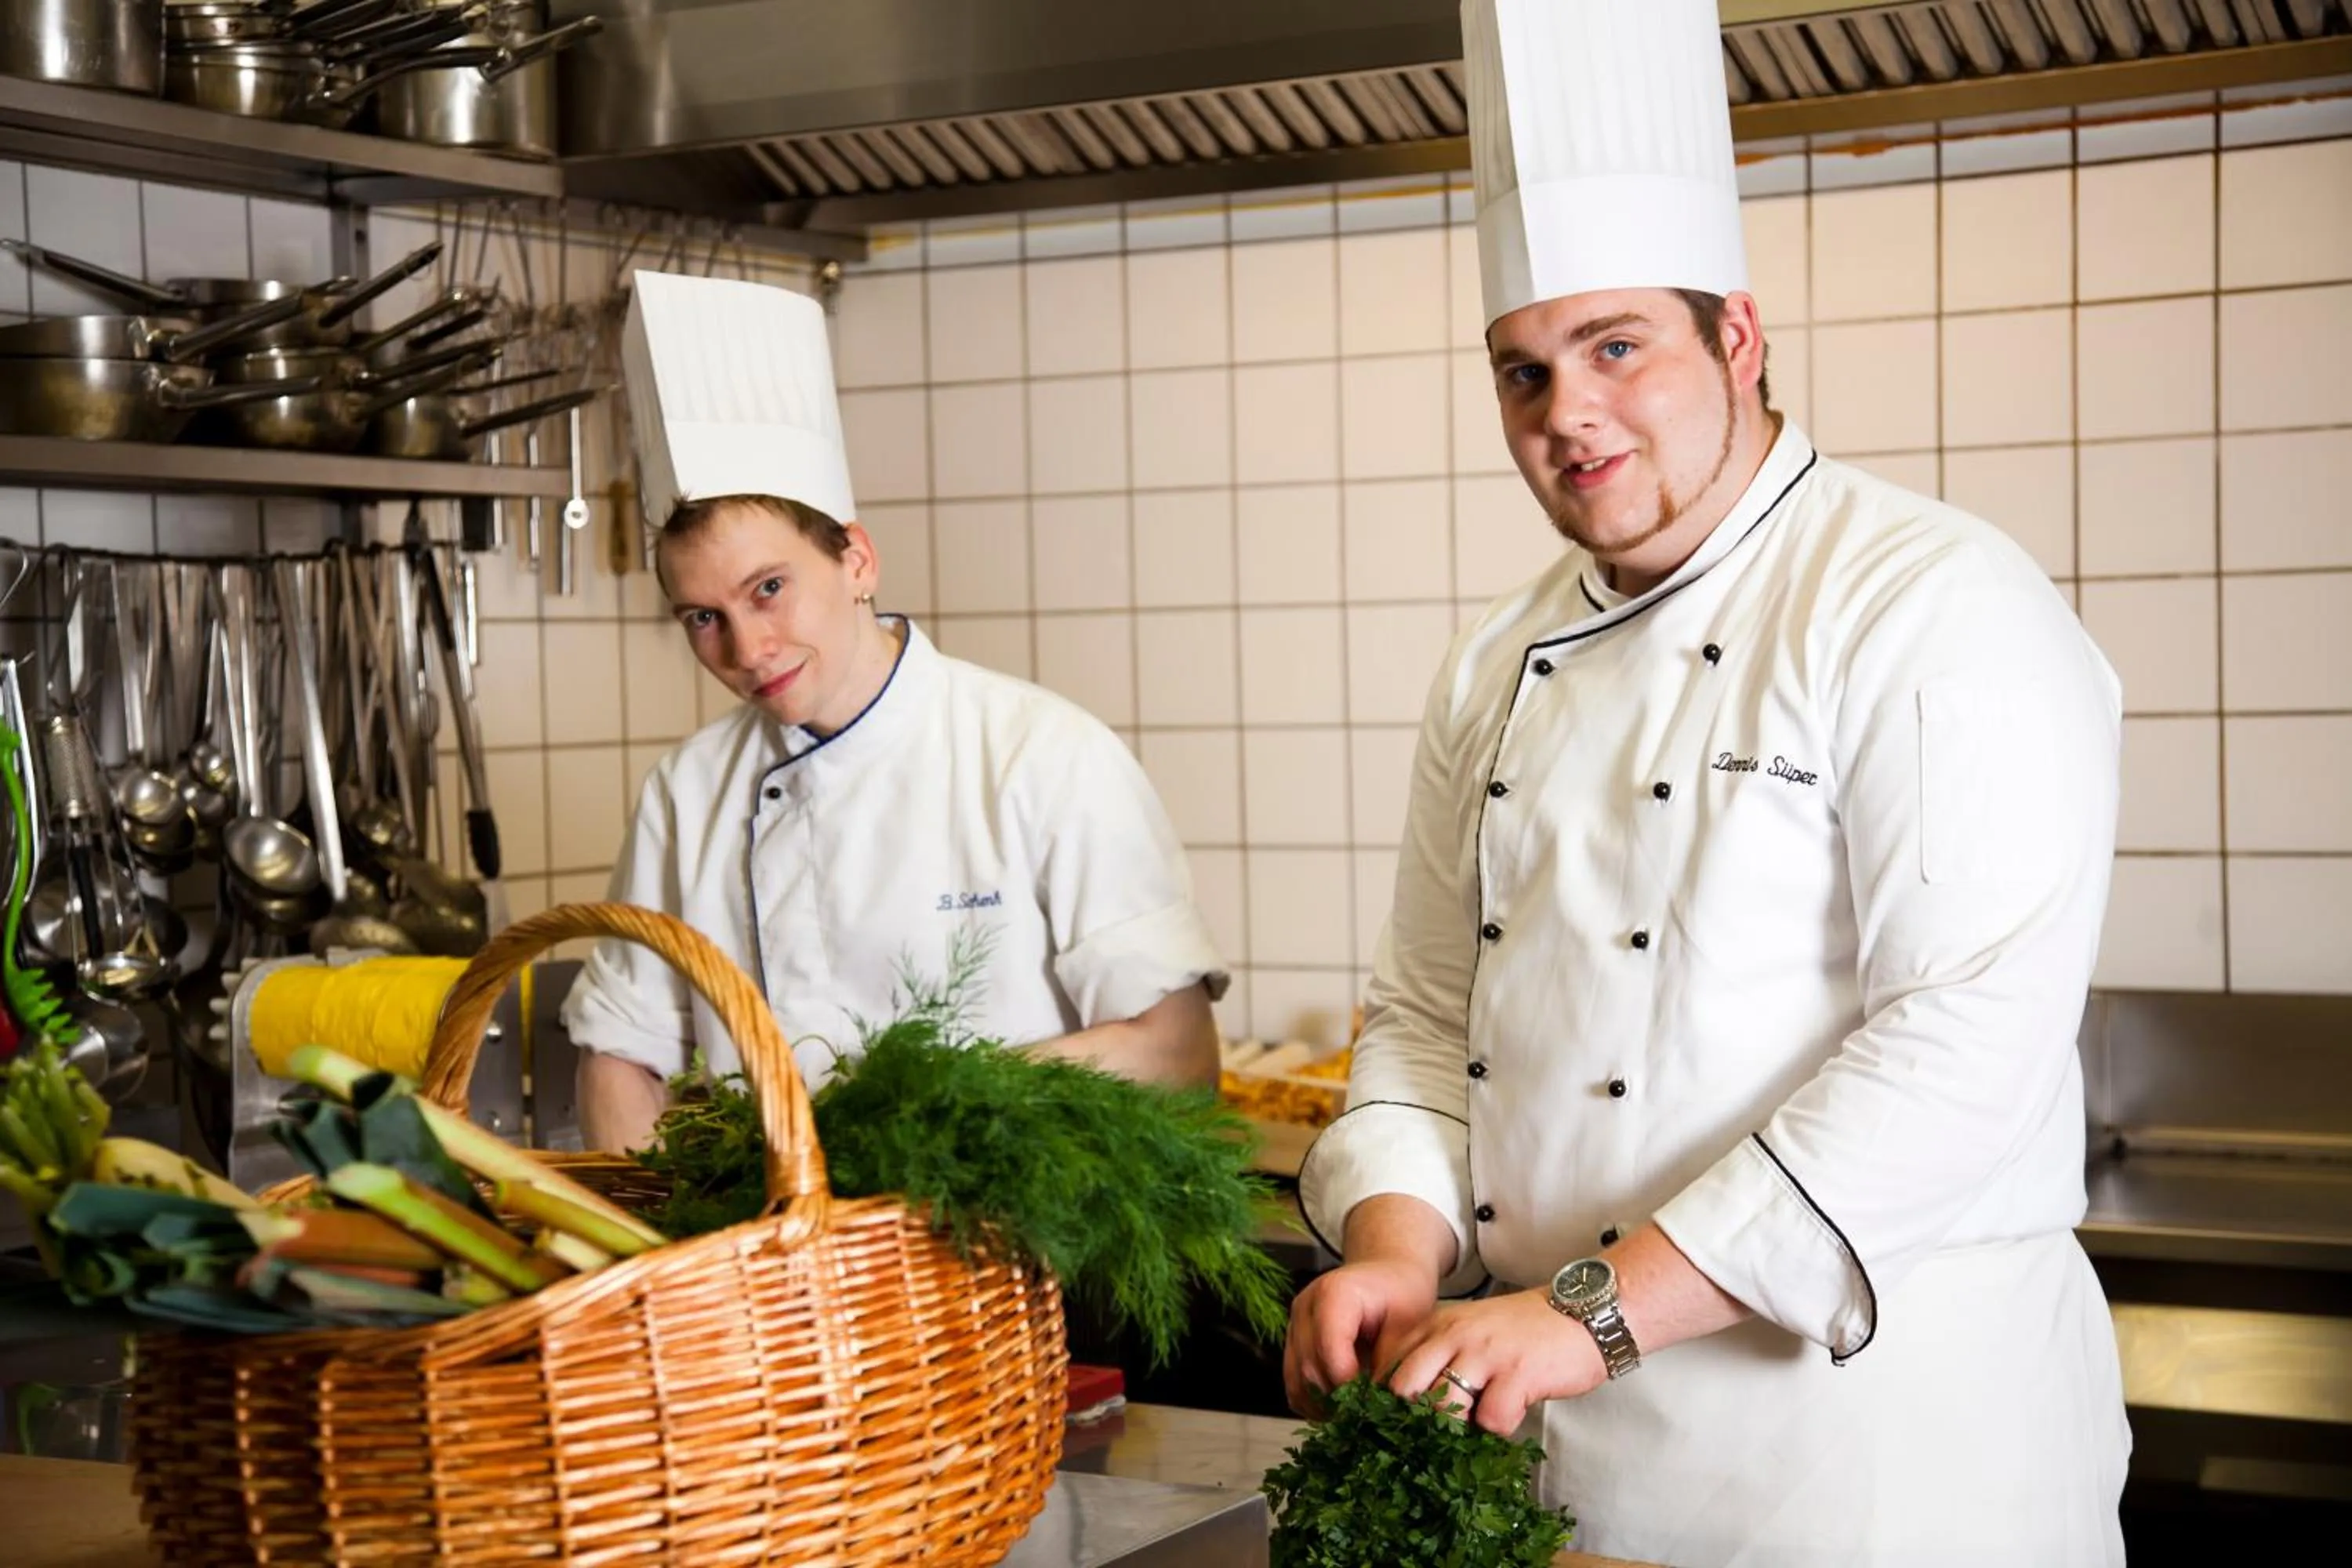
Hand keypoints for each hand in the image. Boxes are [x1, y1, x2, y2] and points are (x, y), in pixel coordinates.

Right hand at [1283, 1258, 1436, 1417]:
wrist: (1388, 1274)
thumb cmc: (1402, 1295)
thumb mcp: (1408, 1326)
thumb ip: (1391, 1363)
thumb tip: (1378, 1405)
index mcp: (1334, 1293)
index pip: (1329, 1348)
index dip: (1349, 1383)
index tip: (1374, 1405)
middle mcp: (1305, 1306)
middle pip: (1309, 1368)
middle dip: (1338, 1400)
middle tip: (1368, 1419)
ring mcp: (1294, 1324)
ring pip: (1296, 1381)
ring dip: (1323, 1407)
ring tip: (1354, 1418)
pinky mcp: (1293, 1342)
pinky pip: (1293, 1383)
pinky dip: (1313, 1403)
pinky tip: (1340, 1409)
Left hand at [1385, 1289, 1605, 1436]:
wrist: (1584, 1312)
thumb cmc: (1525, 1332)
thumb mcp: (1471, 1333)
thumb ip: (1440, 1359)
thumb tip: (1410, 1412)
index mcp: (1437, 1325)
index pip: (1389, 1367)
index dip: (1389, 1403)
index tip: (1400, 1425)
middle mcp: (1454, 1335)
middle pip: (1404, 1389)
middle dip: (1414, 1420)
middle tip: (1435, 1435)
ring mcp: (1485, 1353)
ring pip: (1443, 1407)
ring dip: (1457, 1428)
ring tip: (1476, 1424)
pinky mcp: (1518, 1373)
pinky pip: (1492, 1420)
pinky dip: (1501, 1427)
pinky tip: (1514, 1413)